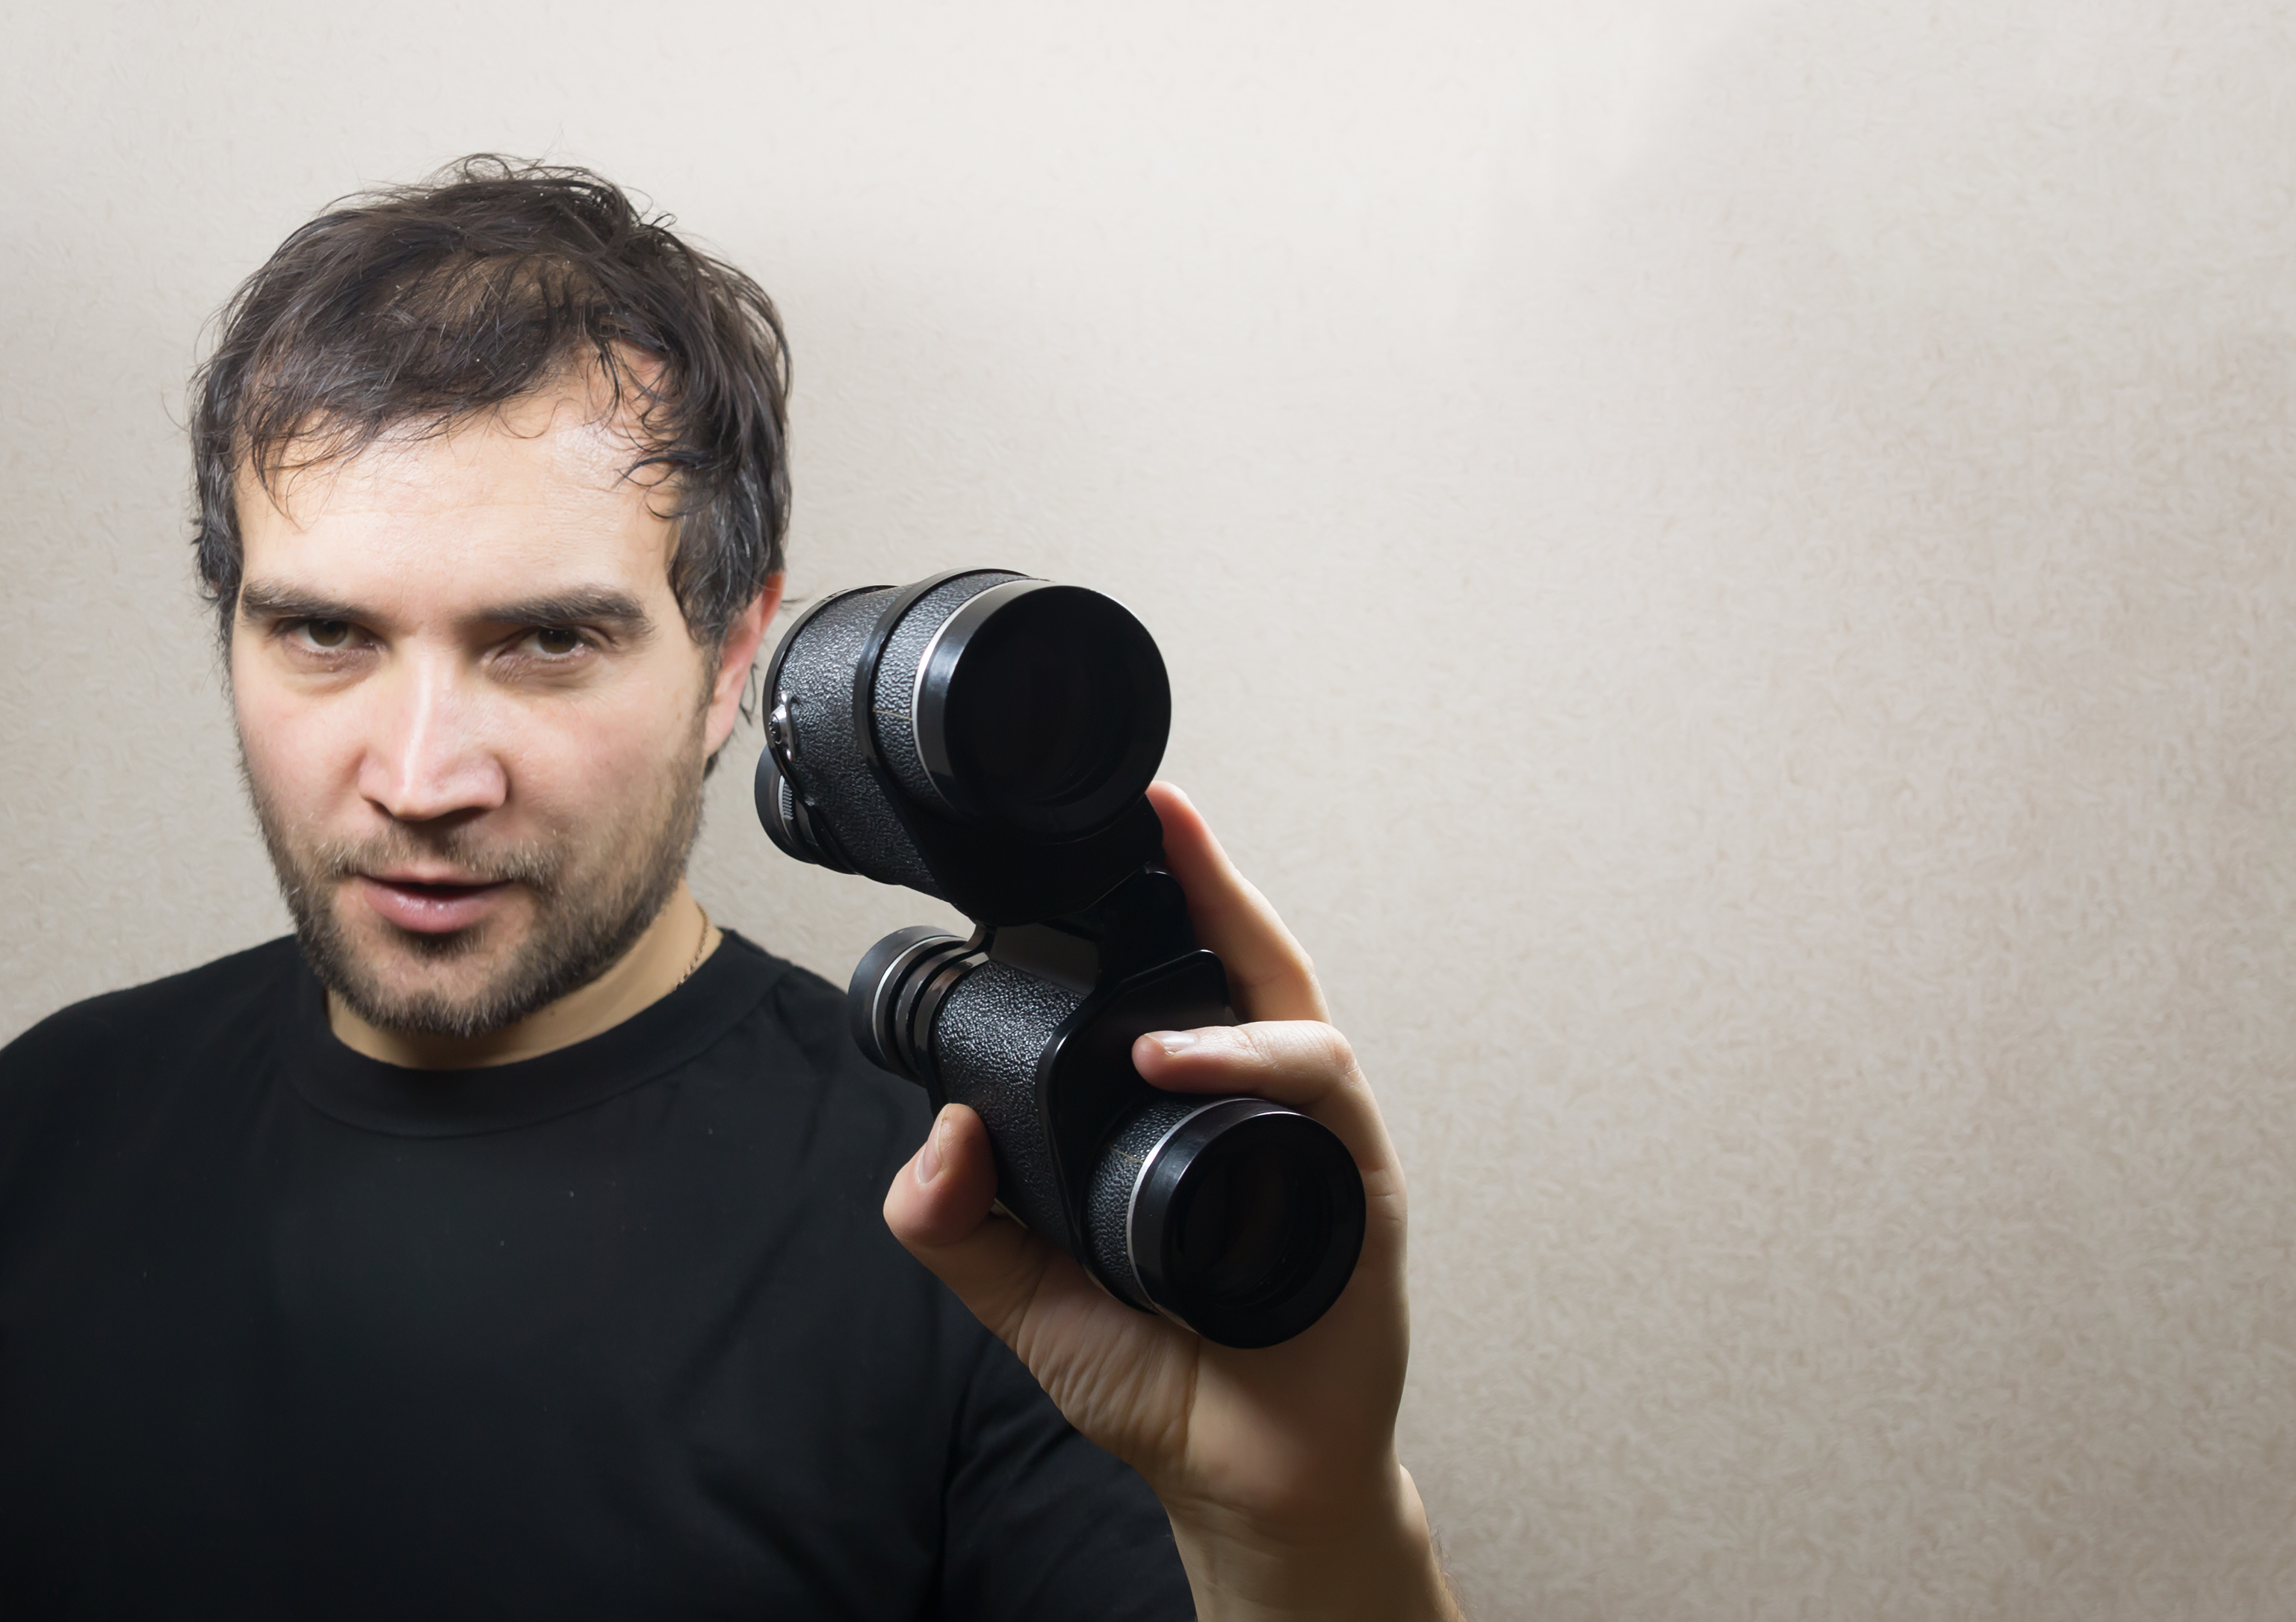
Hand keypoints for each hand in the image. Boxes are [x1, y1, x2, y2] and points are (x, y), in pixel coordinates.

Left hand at [884, 783, 1459, 1621]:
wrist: (1241, 1479)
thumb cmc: (1156, 1382)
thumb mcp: (1024, 1298)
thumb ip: (956, 1223)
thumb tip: (936, 1130)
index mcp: (1189, 1110)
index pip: (1180, 980)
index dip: (1160, 901)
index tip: (1118, 831)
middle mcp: (1259, 1107)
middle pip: (1253, 962)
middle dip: (1213, 882)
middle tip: (1163, 816)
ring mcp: (1316, 1142)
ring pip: (1296, 1018)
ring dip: (1228, 1000)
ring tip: (1145, 1038)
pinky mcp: (1359, 1193)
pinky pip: (1321, 1101)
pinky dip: (1256, 1072)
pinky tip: (1190, 1072)